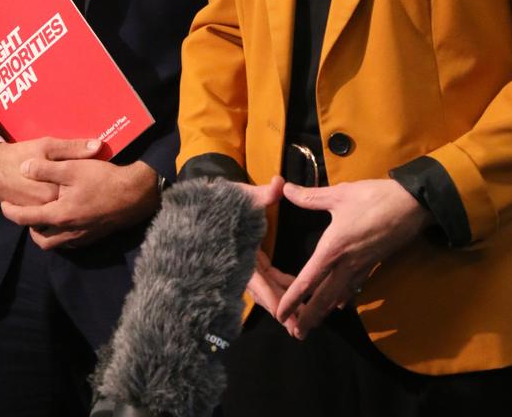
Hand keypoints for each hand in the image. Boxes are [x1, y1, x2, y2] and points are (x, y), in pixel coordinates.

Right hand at [0, 137, 100, 206]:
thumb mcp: (47, 145)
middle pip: (70, 204)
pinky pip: (47, 214)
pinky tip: (61, 196)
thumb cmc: (20, 154)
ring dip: (68, 203)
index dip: (89, 185)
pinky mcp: (29, 213)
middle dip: (79, 196)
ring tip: (76, 192)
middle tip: (86, 184)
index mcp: (52, 192)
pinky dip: (55, 207)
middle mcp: (45, 207)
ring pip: (59, 211)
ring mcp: (36, 212)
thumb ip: (73, 148)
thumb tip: (98, 146)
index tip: (95, 177)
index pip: (80, 194)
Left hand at [0, 148, 159, 249]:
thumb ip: (45, 169)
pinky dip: (62, 235)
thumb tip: (23, 169)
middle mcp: (68, 232)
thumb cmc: (102, 180)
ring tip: (45, 217)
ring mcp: (82, 237)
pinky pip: (70, 242)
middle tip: (26, 214)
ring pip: (56, 243)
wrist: (134, 195)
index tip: (3, 205)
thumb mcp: (72, 168)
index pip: (26, 218)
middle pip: (40, 239)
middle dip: (30, 228)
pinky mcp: (94, 237)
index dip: (11, 212)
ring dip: (46, 233)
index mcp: (59, 215)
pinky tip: (66, 220)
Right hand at [235, 177, 298, 332]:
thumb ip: (263, 193)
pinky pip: (268, 279)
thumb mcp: (243, 196)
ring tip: (302, 319)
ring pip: (266, 289)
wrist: (209, 202)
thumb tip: (279, 183)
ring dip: (282, 302)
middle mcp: (241, 264)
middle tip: (296, 329)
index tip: (281, 313)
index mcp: (239, 252)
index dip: (268, 295)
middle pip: (262, 292)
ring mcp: (247, 265)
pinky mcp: (252, 263)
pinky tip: (297, 290)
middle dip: (279, 309)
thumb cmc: (225, 200)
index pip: (255, 279)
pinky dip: (281, 287)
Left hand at [277, 178, 432, 338]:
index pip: (308, 280)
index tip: (280, 313)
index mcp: (333, 249)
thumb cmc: (373, 198)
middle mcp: (345, 264)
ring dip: (325, 311)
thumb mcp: (339, 194)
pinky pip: (354, 286)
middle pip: (323, 297)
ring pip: (339, 295)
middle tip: (296, 334)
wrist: (411, 206)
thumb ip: (310, 196)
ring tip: (313, 324)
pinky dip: (344, 297)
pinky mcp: (373, 264)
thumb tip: (285, 188)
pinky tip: (340, 304)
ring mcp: (361, 267)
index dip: (293, 298)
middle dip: (309, 316)